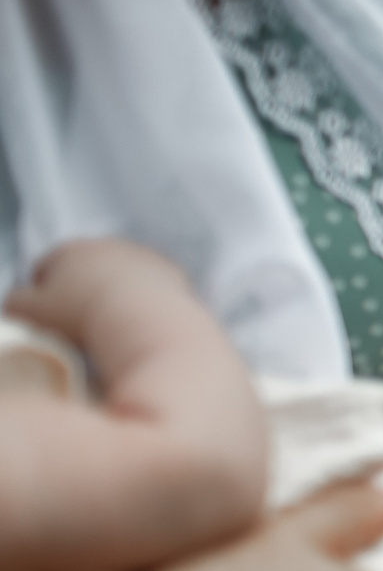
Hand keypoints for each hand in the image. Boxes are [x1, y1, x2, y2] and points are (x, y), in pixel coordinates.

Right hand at [4, 236, 193, 351]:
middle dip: (82, 290)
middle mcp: (111, 245)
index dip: (43, 293)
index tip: (48, 316)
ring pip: (123, 277)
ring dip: (117, 295)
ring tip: (114, 325)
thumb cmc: (79, 316)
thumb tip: (20, 303)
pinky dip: (147, 303)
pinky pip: (154, 290)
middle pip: (88, 269)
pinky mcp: (177, 277)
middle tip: (81, 322)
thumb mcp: (27, 312)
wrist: (147, 323)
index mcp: (70, 249)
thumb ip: (15, 303)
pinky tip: (143, 324)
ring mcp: (147, 258)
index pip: (46, 267)